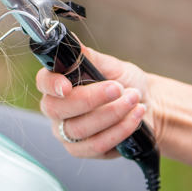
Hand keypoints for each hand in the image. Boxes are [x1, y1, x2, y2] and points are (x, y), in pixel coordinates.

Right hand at [36, 46, 157, 158]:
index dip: (51, 85)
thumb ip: (89, 57)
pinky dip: (119, 130)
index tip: (67, 85)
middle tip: (118, 88)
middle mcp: (56, 110)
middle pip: (58, 109)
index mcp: (57, 85)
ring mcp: (67, 133)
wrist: (148, 105)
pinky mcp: (83, 151)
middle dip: (91, 99)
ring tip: (134, 100)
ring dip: (111, 114)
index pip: (43, 83)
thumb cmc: (125, 83)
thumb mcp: (111, 65)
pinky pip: (96, 145)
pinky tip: (135, 117)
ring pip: (79, 129)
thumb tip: (71, 40)